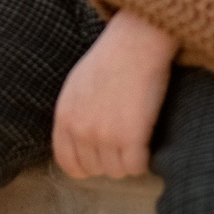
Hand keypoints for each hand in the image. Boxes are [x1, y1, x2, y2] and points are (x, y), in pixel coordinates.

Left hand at [52, 9, 177, 178]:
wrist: (135, 43)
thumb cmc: (112, 59)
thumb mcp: (77, 85)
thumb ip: (74, 115)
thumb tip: (80, 142)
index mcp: (65, 116)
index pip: (68, 162)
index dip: (85, 168)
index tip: (101, 161)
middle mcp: (80, 129)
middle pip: (95, 169)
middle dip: (111, 161)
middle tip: (125, 143)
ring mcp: (104, 135)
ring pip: (117, 171)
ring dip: (129, 160)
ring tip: (138, 138)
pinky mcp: (130, 137)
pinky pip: (136, 167)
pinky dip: (144, 160)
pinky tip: (148, 143)